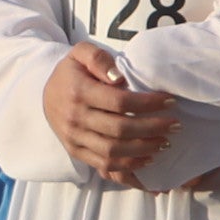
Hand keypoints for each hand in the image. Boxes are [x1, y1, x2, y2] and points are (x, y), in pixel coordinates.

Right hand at [41, 41, 174, 184]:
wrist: (44, 94)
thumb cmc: (71, 72)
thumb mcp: (80, 53)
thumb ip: (99, 58)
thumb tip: (118, 77)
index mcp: (78, 92)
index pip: (120, 102)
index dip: (148, 104)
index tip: (169, 101)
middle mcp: (75, 118)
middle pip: (120, 129)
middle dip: (152, 128)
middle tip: (175, 125)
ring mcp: (75, 138)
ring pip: (114, 151)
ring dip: (144, 149)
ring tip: (165, 142)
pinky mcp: (76, 152)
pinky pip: (104, 165)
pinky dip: (128, 166)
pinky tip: (148, 159)